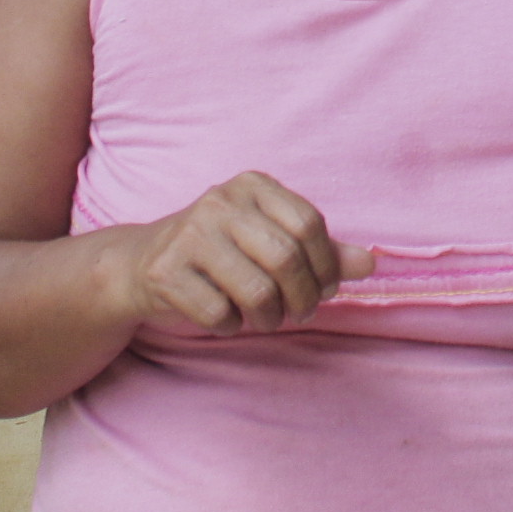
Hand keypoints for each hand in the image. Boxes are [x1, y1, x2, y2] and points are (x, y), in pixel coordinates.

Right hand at [113, 172, 377, 334]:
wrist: (142, 263)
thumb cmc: (222, 251)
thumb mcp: (271, 240)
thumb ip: (323, 251)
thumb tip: (371, 264)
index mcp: (253, 185)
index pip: (309, 224)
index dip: (326, 266)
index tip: (326, 289)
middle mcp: (220, 201)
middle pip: (286, 259)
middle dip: (302, 298)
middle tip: (299, 313)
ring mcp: (190, 234)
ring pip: (256, 291)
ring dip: (270, 317)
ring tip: (266, 318)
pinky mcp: (166, 270)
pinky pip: (219, 313)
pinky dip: (231, 325)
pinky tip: (226, 316)